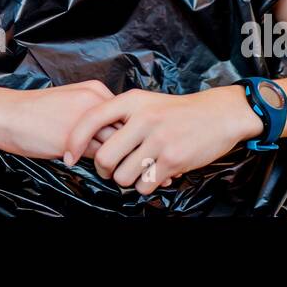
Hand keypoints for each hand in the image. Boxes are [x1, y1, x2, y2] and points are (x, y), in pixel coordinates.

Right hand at [0, 80, 119, 159]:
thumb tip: (114, 135)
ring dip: (112, 158)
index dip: (126, 132)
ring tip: (106, 167)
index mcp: (95, 90)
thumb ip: (92, 113)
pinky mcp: (72, 141)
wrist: (4, 113)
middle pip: (126, 129)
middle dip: (124, 146)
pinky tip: (89, 166)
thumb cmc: (33, 110)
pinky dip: (98, 166)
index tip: (121, 144)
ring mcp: (85, 120)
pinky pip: (97, 158)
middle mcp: (94, 102)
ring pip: (114, 145)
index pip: (126, 114)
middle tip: (118, 160)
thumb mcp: (69, 101)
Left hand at [63, 86, 261, 195]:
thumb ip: (121, 116)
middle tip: (112, 170)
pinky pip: (144, 185)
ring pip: (123, 176)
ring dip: (127, 180)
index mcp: (132, 100)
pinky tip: (154, 175)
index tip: (68, 157)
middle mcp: (143, 118)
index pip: (91, 120)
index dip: (74, 141)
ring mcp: (158, 139)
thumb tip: (91, 140)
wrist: (218, 115)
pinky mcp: (172, 159)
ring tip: (139, 170)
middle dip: (104, 170)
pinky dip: (146, 185)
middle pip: (104, 157)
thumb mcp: (147, 102)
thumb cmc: (177, 112)